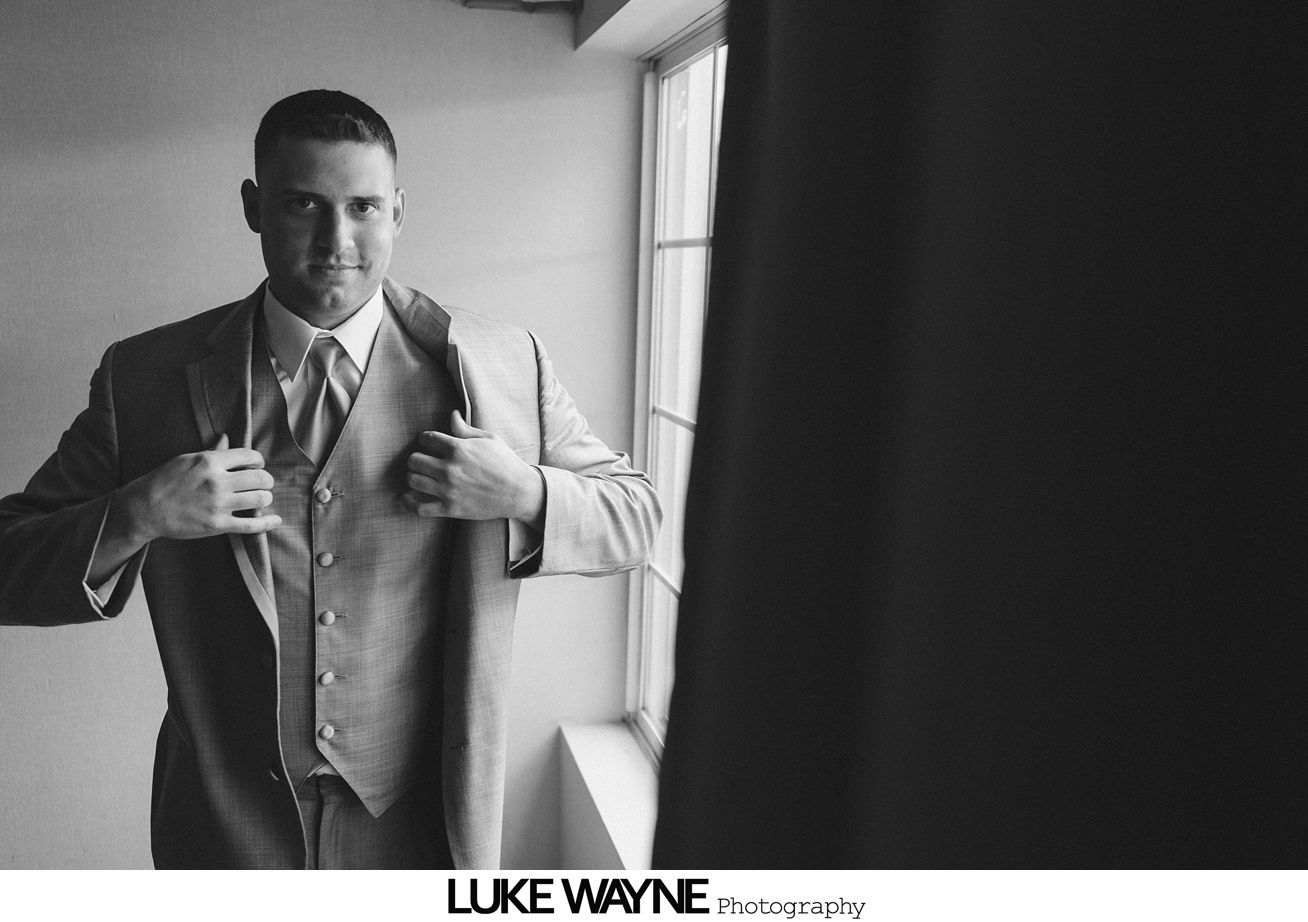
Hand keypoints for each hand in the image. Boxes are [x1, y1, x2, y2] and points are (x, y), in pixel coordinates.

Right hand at [118, 433, 281, 543]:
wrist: (145, 508)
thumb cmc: (164, 480)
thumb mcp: (187, 459)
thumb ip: (212, 451)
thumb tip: (226, 437)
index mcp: (210, 461)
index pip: (250, 456)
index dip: (258, 460)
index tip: (257, 465)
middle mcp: (217, 481)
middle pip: (260, 478)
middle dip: (266, 480)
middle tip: (263, 483)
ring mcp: (218, 504)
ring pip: (260, 499)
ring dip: (266, 498)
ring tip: (261, 498)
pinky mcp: (218, 525)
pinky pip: (251, 525)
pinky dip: (268, 523)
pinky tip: (276, 520)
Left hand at [403, 411, 543, 525]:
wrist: (520, 492)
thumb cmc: (506, 463)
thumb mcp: (489, 439)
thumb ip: (465, 429)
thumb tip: (451, 414)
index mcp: (458, 448)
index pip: (426, 438)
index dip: (425, 439)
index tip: (429, 443)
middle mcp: (450, 469)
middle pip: (414, 460)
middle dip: (416, 458)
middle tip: (422, 461)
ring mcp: (449, 490)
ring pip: (413, 481)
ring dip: (413, 477)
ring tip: (419, 477)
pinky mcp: (450, 509)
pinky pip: (419, 508)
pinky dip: (409, 503)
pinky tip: (408, 497)